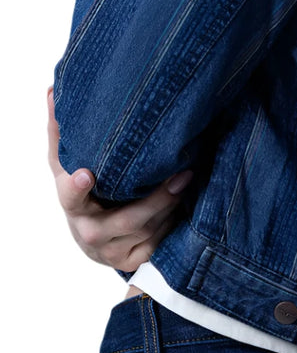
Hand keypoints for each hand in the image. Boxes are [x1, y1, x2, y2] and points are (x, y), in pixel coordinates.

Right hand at [47, 87, 192, 272]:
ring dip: (171, 206)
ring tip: (189, 182)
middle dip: (159, 198)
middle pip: (129, 218)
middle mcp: (89, 232)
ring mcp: (110, 251)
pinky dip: (171, 223)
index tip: (86, 175)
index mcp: (72, 204)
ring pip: (148, 230)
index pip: (71, 196)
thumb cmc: (82, 191)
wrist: (91, 236)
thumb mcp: (66, 163)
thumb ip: (60, 130)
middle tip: (183, 175)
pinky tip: (182, 206)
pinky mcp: (129, 261)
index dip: (78, 188)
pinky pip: (157, 243)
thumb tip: (51, 90)